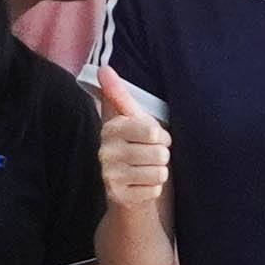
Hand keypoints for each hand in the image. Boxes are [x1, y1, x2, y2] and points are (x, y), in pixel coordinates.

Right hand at [92, 67, 169, 210]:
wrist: (127, 192)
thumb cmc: (136, 150)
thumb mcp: (132, 120)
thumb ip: (119, 94)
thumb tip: (103, 67)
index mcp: (111, 129)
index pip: (153, 130)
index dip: (161, 137)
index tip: (152, 140)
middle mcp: (105, 151)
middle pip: (159, 152)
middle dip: (162, 157)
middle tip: (149, 159)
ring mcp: (109, 175)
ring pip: (159, 171)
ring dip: (159, 173)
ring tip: (146, 172)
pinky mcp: (117, 197)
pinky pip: (155, 190)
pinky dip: (154, 190)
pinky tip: (142, 187)